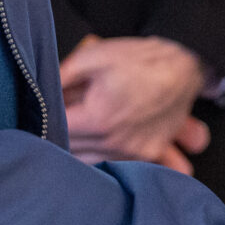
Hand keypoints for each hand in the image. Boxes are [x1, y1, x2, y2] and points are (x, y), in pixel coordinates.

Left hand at [60, 36, 211, 172]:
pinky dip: (107, 162)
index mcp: (97, 119)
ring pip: (91, 165)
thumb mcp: (92, 56)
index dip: (45, 120)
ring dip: (81, 152)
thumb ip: (60, 77)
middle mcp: (114, 142)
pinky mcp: (149, 155)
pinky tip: (104, 150)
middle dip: (61, 136)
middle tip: (65, 119)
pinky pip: (120, 168)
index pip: (56, 132)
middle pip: (70, 152)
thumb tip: (41, 93)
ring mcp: (134, 153)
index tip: (46, 113)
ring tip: (82, 134)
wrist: (183, 65)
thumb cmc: (137, 59)